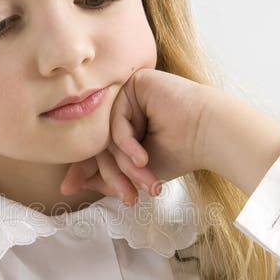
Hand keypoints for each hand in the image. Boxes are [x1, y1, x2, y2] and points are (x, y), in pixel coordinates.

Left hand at [61, 69, 212, 204]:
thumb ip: (106, 174)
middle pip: (100, 142)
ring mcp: (128, 92)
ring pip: (107, 135)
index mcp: (125, 122)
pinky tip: (143, 158)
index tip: (69, 189)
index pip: (96, 146)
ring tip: (145, 178)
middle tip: (129, 197)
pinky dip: (127, 144)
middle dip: (115, 174)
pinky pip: (116, 120)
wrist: (210, 135)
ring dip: (126, 164)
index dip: (85, 170)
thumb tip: (69, 184)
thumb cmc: (181, 152)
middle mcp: (123, 105)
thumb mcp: (137, 170)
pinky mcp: (135, 82)